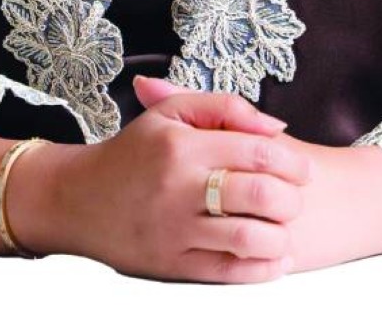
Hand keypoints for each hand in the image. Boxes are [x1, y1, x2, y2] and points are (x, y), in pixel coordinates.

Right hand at [46, 76, 310, 282]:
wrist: (78, 198)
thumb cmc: (134, 151)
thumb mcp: (172, 113)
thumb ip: (225, 108)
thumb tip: (276, 128)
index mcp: (183, 146)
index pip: (258, 152)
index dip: (291, 161)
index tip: (303, 168)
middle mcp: (181, 189)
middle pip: (261, 196)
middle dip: (291, 198)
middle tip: (296, 197)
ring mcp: (176, 230)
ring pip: (249, 238)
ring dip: (280, 235)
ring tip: (285, 227)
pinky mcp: (172, 265)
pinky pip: (229, 272)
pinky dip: (262, 270)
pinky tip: (275, 258)